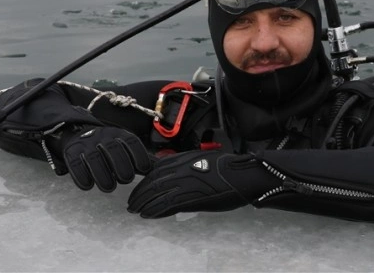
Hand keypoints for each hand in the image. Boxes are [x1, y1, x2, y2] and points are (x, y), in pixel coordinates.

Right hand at [62, 126, 152, 191]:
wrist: (77, 132)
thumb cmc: (108, 145)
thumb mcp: (125, 146)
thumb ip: (142, 157)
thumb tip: (163, 168)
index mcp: (119, 134)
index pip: (131, 142)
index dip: (139, 156)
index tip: (143, 170)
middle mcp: (103, 137)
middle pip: (114, 150)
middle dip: (122, 166)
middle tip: (125, 179)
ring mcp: (86, 144)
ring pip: (94, 159)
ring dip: (103, 175)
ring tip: (109, 187)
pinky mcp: (71, 153)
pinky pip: (76, 165)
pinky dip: (83, 177)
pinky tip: (89, 185)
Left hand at [127, 151, 269, 217]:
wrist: (242, 175)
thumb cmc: (228, 168)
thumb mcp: (203, 158)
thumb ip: (187, 165)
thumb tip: (176, 173)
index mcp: (183, 159)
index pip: (156, 170)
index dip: (144, 182)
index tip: (139, 189)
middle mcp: (180, 169)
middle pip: (152, 182)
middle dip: (139, 194)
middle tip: (131, 203)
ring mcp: (184, 183)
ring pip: (155, 194)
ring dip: (142, 203)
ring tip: (134, 210)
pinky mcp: (190, 197)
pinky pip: (166, 204)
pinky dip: (154, 210)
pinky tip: (147, 215)